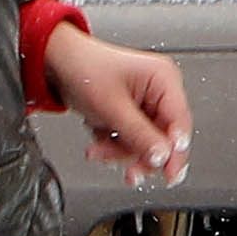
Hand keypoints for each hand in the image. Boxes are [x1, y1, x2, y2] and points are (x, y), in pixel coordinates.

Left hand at [42, 25, 191, 184]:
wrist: (56, 62)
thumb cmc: (83, 68)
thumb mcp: (112, 106)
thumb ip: (140, 135)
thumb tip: (163, 157)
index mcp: (164, 80)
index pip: (180, 122)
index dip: (177, 151)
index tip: (171, 173)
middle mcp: (160, 91)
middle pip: (164, 138)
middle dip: (140, 154)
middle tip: (131, 172)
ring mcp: (146, 104)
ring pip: (146, 144)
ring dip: (121, 152)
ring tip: (99, 150)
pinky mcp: (132, 114)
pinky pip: (132, 140)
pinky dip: (114, 145)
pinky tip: (99, 141)